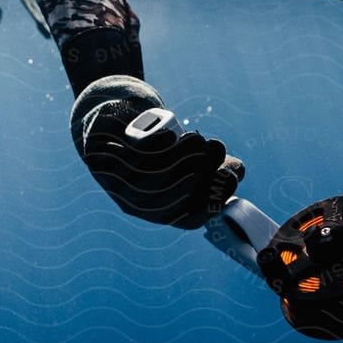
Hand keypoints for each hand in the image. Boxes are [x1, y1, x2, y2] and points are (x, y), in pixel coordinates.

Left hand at [71, 76, 244, 227]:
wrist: (112, 123)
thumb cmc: (159, 142)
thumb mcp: (188, 157)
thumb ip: (217, 166)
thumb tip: (237, 172)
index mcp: (159, 212)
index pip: (190, 219)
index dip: (213, 201)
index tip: (229, 176)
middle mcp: (138, 205)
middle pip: (176, 196)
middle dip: (203, 170)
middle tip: (215, 146)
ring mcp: (119, 184)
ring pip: (157, 176)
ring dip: (185, 154)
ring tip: (197, 137)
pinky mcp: (105, 160)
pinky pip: (134, 160)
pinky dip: (158, 147)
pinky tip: (171, 138)